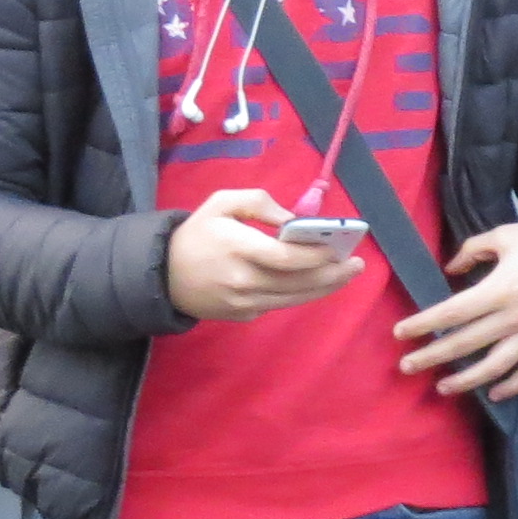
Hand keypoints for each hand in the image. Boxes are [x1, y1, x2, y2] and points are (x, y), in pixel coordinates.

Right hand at [165, 190, 365, 323]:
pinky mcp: (240, 315)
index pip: (287, 258)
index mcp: (238, 248)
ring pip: (293, 299)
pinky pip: (277, 305)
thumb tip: (294, 219)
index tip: (338, 247)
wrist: (161, 274)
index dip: (317, 256)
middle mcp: (242, 280)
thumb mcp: (222, 203)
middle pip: (297, 283)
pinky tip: (317, 284)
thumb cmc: (197, 233)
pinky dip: (300, 295)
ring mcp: (241, 302)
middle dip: (332, 274)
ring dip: (324, 288)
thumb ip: (260, 203)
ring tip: (346, 275)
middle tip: (357, 265)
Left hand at [400, 220, 517, 397]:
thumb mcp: (505, 235)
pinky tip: (493, 394)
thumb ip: (471, 250)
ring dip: (466, 380)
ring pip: (495, 366)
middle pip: (466, 343)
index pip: (453, 312)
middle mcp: (515, 316)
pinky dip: (512, 387)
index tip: (400, 332)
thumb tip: (449, 271)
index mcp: (501, 288)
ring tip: (442, 387)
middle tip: (406, 366)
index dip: (424, 323)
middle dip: (432, 356)